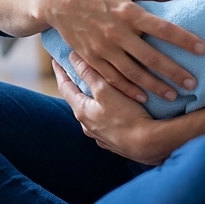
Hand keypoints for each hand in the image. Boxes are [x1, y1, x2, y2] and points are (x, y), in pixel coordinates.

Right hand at [44, 0, 204, 103]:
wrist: (57, 0)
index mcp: (128, 12)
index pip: (162, 28)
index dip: (183, 39)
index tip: (202, 49)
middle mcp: (117, 33)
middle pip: (150, 57)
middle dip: (173, 71)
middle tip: (193, 83)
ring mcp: (103, 48)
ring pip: (133, 73)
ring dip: (154, 86)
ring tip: (173, 96)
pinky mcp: (92, 58)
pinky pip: (112, 78)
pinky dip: (129, 90)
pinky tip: (144, 98)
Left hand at [54, 58, 174, 164]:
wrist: (148, 146)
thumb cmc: (127, 116)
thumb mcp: (105, 91)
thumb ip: (89, 74)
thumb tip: (73, 57)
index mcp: (81, 111)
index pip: (65, 86)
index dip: (60, 71)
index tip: (55, 60)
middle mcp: (87, 125)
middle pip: (77, 100)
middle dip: (75, 85)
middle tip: (75, 71)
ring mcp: (99, 135)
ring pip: (90, 113)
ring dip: (90, 100)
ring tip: (94, 89)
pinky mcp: (113, 141)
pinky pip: (103, 123)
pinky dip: (103, 113)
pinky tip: (110, 110)